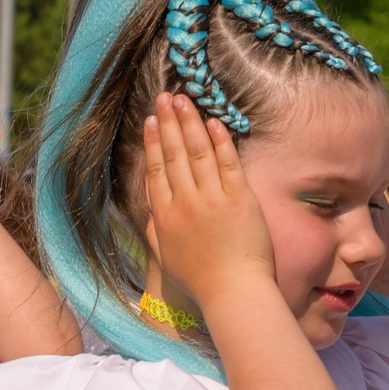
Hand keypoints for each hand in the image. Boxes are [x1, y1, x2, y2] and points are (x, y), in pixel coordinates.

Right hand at [142, 94, 275, 309]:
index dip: (151, 142)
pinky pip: (227, 163)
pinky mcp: (239, 199)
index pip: (156, 169)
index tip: (149, 121)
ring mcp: (212, 199)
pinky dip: (220, 141)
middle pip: (174, 153)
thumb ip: (154, 226)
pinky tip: (213, 122)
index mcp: (164, 216)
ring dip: (189, 123)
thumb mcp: (165, 254)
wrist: (232, 291)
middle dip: (167, 122)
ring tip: (183, 100)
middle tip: (164, 97)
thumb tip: (151, 201)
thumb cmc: (199, 279)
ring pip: (198, 152)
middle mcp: (184, 202)